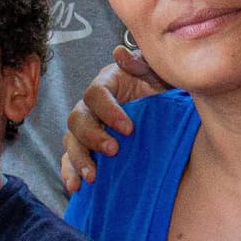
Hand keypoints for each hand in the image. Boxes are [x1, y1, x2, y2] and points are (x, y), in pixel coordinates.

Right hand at [59, 45, 166, 193]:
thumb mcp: (159, 73)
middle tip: (113, 151)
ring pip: (71, 140)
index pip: (96, 94)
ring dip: (78, 159)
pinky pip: (70, 159)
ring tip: (92, 177)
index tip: (129, 129)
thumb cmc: (163, 87)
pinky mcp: (88, 147)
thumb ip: (142, 63)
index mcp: (107, 83)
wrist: (171, 111)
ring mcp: (88, 127)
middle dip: (92, 137)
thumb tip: (119, 53)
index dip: (108, 111)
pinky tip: (75, 187)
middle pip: (77, 118)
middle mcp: (92, 105)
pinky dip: (69, 172)